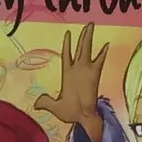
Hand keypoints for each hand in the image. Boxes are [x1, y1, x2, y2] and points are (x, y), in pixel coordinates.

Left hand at [33, 23, 110, 141]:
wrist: (83, 118)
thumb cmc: (71, 113)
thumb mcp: (54, 107)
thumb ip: (46, 102)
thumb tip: (36, 104)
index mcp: (67, 73)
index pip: (67, 54)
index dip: (67, 44)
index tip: (68, 32)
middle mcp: (77, 69)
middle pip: (79, 47)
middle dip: (83, 36)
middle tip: (88, 24)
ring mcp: (86, 70)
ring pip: (86, 49)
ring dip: (88, 37)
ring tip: (91, 25)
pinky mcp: (94, 74)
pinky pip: (99, 61)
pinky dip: (102, 53)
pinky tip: (106, 44)